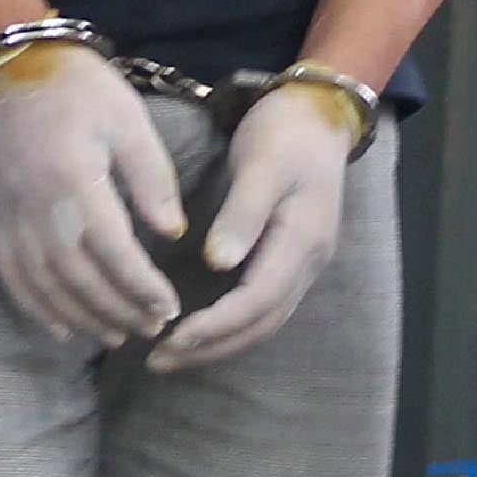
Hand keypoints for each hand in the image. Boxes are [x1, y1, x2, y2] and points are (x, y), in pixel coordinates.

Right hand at [0, 43, 182, 345]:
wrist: (10, 65)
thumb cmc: (78, 87)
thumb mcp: (127, 119)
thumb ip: (152, 178)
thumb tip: (172, 232)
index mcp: (73, 179)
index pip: (112, 251)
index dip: (142, 286)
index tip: (170, 307)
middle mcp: (35, 207)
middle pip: (79, 278)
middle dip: (119, 310)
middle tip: (154, 328)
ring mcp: (8, 217)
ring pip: (46, 286)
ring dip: (84, 318)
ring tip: (118, 336)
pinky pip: (13, 277)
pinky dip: (38, 309)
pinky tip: (64, 329)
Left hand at [148, 80, 353, 372]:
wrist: (318, 115)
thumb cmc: (285, 132)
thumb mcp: (262, 163)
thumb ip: (243, 213)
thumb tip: (218, 263)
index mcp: (302, 239)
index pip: (257, 300)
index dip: (215, 325)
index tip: (170, 337)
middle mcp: (308, 262)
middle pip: (262, 324)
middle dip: (211, 347)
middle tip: (158, 360)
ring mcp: (304, 264)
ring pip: (264, 322)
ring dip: (220, 343)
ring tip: (171, 354)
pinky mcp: (291, 260)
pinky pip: (263, 306)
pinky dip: (232, 325)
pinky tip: (200, 328)